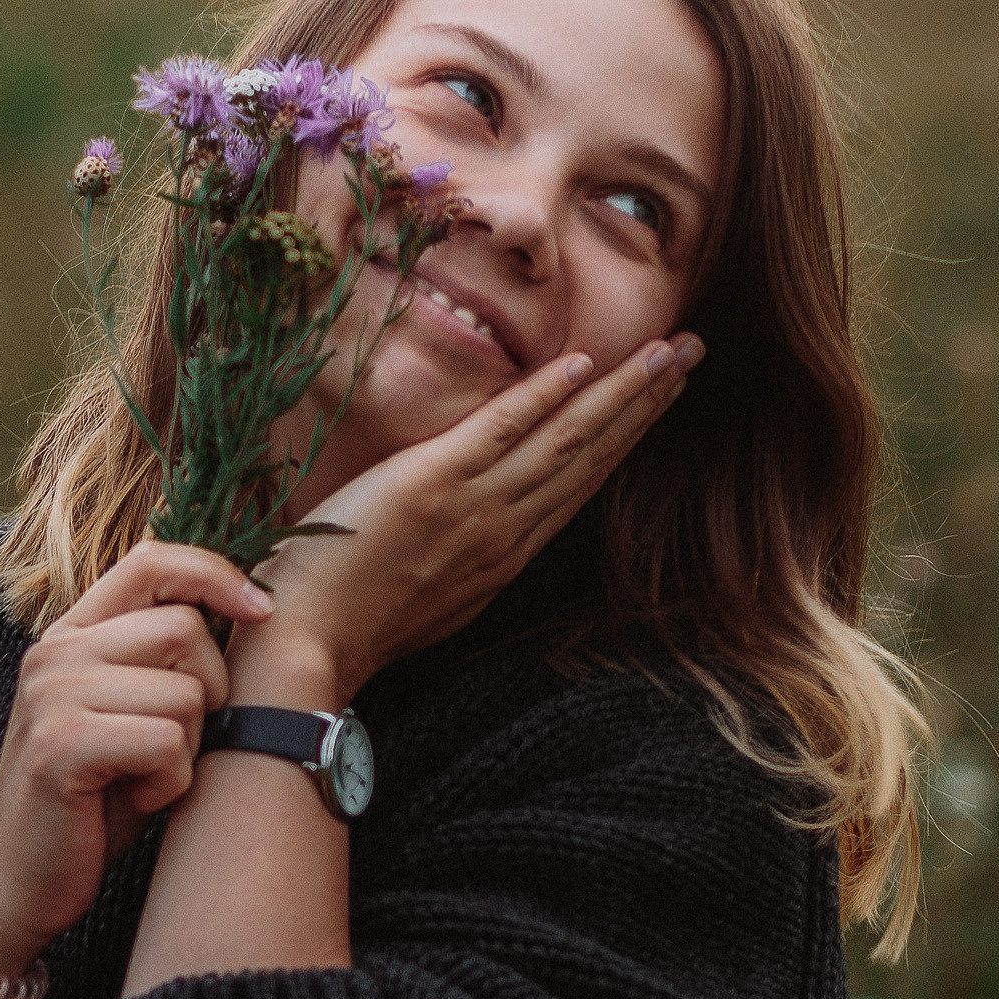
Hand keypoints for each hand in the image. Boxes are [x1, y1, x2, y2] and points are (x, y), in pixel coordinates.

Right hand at [0, 543, 272, 976]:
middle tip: (174, 745)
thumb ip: (165, 661)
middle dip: (209, 692)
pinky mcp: (61, 746)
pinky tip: (137, 801)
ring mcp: (52, 695)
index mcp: (71, 635)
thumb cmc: (92, 804)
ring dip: (189, 749)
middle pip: (186, 629)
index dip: (217, 574)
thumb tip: (251, 605)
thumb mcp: (131, 715)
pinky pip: (167, 742)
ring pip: (185, 693)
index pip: (152, 560)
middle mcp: (55, 653)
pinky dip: (171, 782)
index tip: (261, 611)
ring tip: (147, 777)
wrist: (18, 886)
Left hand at [233, 331, 704, 710]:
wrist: (304, 647)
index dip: (626, 436)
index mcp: (503, 557)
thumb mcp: (424, 594)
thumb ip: (458, 556)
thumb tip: (469, 529)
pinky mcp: (433, 484)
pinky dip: (548, 397)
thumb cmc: (341, 621)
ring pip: (567, 440)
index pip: (579, 483)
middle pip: (592, 456)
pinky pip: (504, 430)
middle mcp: (504, 533)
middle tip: (695, 352)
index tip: (663, 398)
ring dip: (623, 392)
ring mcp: (475, 508)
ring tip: (671, 351)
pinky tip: (586, 363)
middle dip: (647, 403)